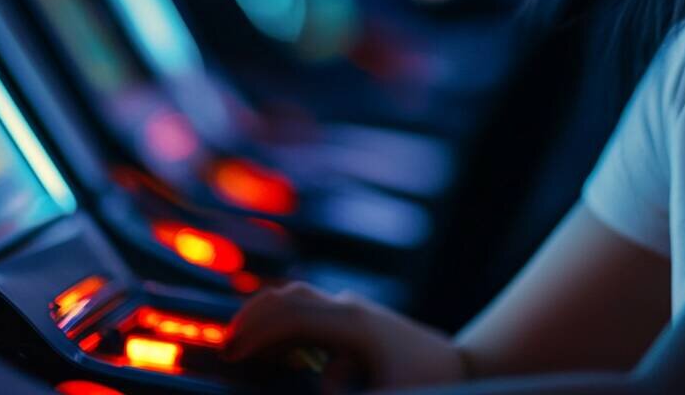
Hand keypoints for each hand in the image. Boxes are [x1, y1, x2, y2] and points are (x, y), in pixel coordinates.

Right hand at [225, 282, 466, 389]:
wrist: (460, 368)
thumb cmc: (425, 384)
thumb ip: (341, 392)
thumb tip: (322, 389)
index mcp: (352, 323)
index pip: (291, 314)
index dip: (256, 332)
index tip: (229, 352)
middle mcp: (349, 309)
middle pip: (290, 299)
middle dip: (253, 320)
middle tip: (224, 349)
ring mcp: (352, 311)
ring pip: (299, 301)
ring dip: (268, 319)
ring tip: (240, 347)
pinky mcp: (355, 320)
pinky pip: (311, 313)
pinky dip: (285, 325)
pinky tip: (271, 349)